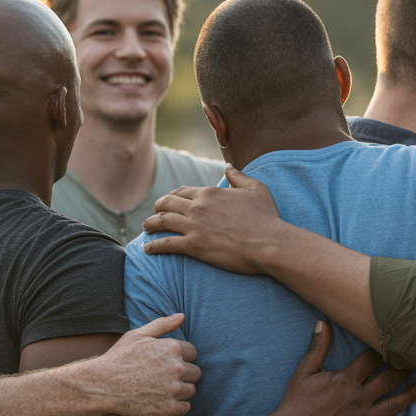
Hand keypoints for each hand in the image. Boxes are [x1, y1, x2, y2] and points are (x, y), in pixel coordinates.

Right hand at [87, 314, 201, 415]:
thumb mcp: (138, 334)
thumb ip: (163, 324)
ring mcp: (174, 390)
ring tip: (159, 388)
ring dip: (180, 390)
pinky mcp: (169, 408)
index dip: (180, 357)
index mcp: (173, 348)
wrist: (103, 385)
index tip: (165, 362)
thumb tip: (182, 316)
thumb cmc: (120, 357)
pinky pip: (186, 407)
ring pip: (191, 390)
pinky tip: (161, 400)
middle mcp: (177, 368)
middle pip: (195, 372)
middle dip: (183, 373)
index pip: (193, 353)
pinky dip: (177, 405)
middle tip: (163, 376)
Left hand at [142, 165, 285, 273]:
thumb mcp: (256, 189)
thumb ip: (239, 176)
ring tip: (146, 228)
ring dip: (150, 224)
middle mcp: (198, 206)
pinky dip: (154, 246)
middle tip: (153, 215)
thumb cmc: (267, 217)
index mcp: (210, 193)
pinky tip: (147, 249)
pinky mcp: (195, 246)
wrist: (270, 243)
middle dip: (157, 208)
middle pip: (167, 203)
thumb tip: (228, 167)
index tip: (169, 203)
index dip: (172, 197)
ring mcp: (194, 226)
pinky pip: (166, 244)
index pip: (182, 192)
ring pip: (162, 221)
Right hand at [263, 321, 415, 415]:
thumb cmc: (296, 401)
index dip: (384, 350)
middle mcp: (360, 398)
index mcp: (347, 380)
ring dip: (410, 395)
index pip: (372, 360)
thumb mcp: (304, 371)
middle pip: (389, 380)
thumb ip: (317, 347)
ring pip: (393, 405)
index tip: (395, 342)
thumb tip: (322, 323)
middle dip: (404, 369)